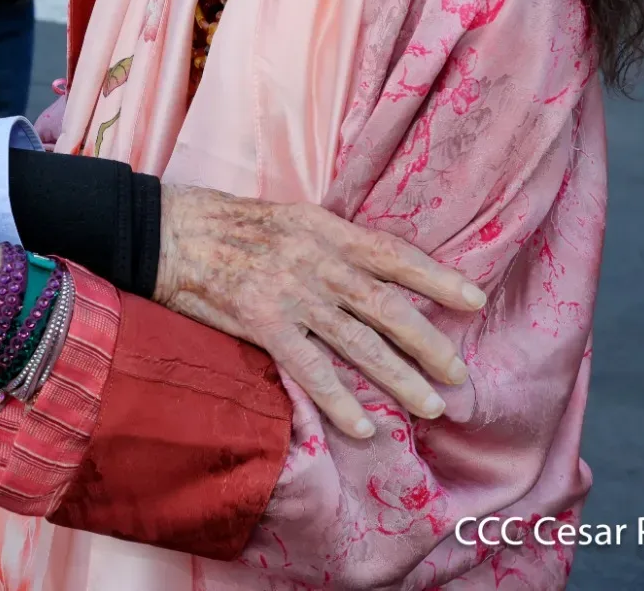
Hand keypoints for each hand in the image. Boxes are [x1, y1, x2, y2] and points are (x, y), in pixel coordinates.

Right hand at [153, 183, 485, 439]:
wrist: (169, 232)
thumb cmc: (226, 224)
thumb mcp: (288, 218)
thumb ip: (329, 242)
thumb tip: (373, 269)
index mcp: (324, 228)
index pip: (393, 254)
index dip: (436, 278)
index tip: (474, 300)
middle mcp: (316, 260)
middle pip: (387, 306)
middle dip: (430, 343)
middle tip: (460, 375)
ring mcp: (290, 293)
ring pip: (358, 342)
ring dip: (399, 378)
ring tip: (431, 406)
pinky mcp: (261, 322)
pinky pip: (309, 368)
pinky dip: (338, 399)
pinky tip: (362, 426)